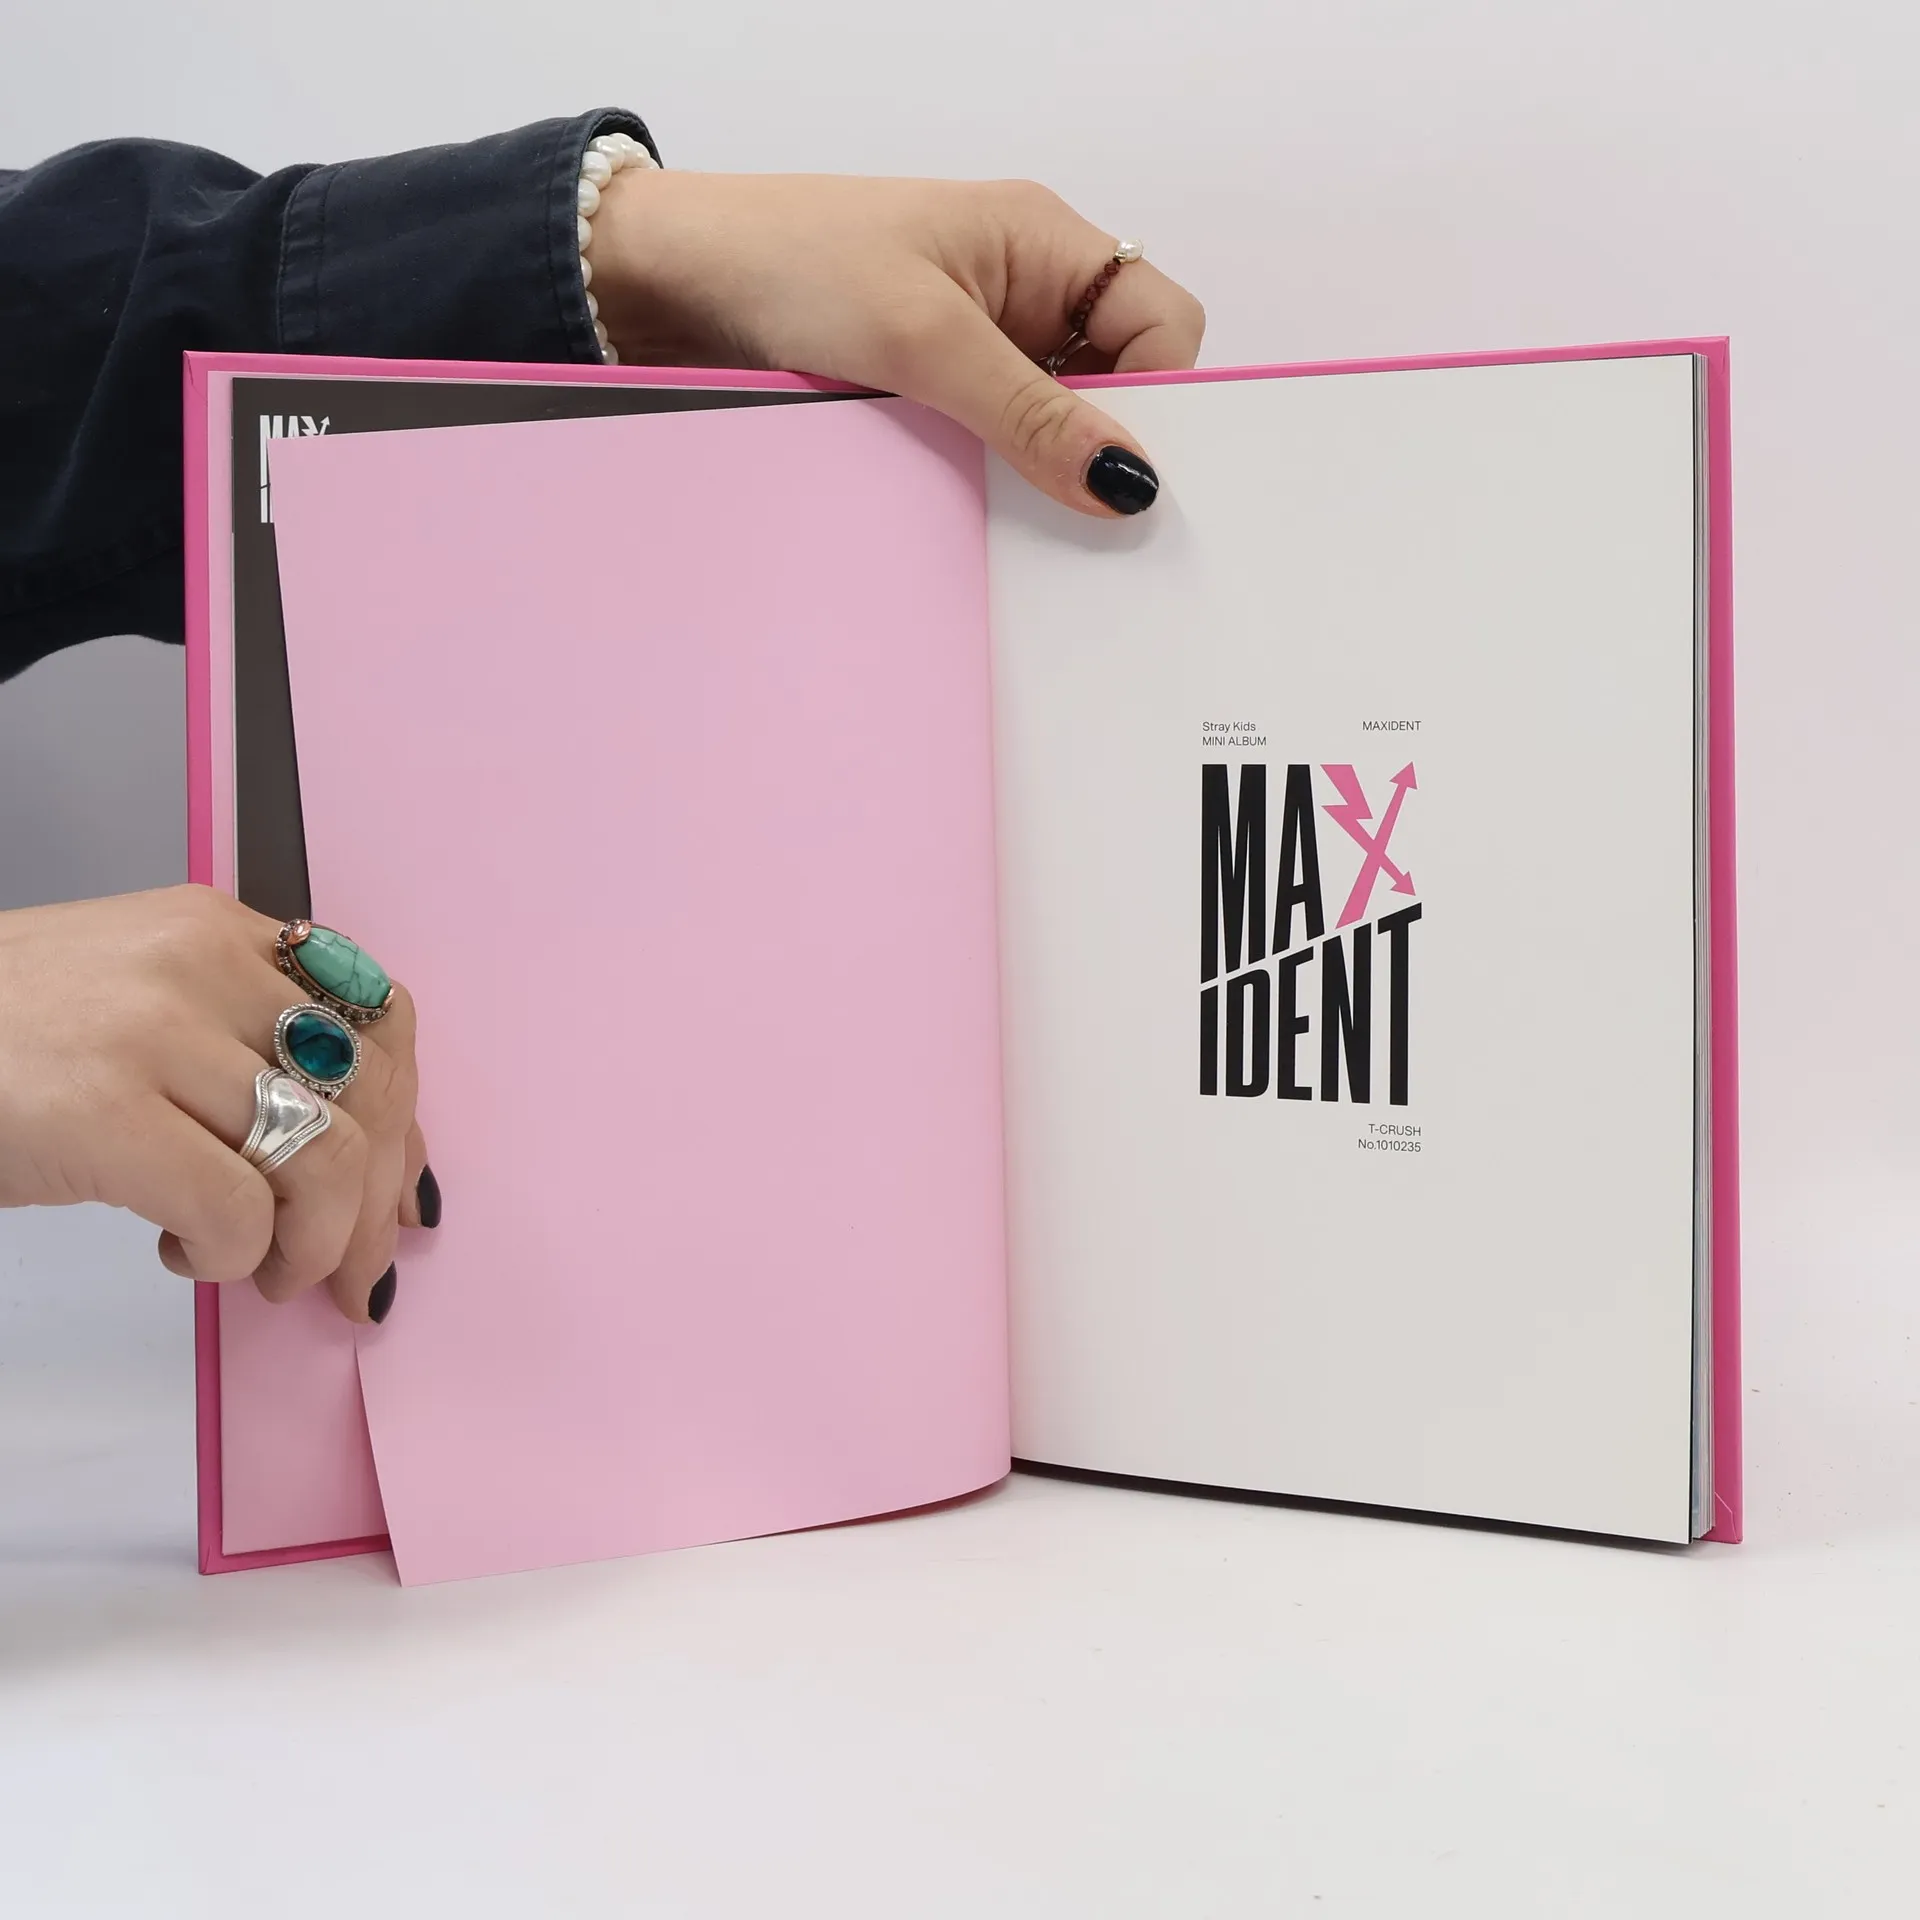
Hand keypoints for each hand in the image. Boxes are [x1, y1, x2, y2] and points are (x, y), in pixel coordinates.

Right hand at [0, 886, 429, 1322]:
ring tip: (258, 1270)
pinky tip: (180, 1251)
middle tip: (341, 1275)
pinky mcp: (100, 1108)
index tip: (396, 1200)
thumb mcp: (145, 1006)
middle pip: (369, 1094)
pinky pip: (236, 1207)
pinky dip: (230, 1256)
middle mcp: (202, 962)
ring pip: (323, 1155)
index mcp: (221, 930)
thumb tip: (383, 1168)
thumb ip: (254, 1051)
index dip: (406, 1120)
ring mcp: (151, 1030)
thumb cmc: (4, 1040)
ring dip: (308, 1243)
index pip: (382, 1019)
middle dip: (372, 1208)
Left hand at [588, 171, 1204, 516]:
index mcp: (1044, 243)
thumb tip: (1128, 481)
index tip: (1130, 477)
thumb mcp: (922, 340)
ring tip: (1023, 519)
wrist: (671, 280)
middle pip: (1118, 379)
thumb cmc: (792, 264)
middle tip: (1085, 517)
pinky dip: (998, 475)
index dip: (1163, 399)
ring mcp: (978, 341)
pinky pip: (997, 440)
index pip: (1162, 324)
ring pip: (1056, 421)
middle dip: (1107, 445)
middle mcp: (1024, 289)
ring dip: (1045, 468)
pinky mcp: (931, 387)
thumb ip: (1031, 412)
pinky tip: (981, 509)